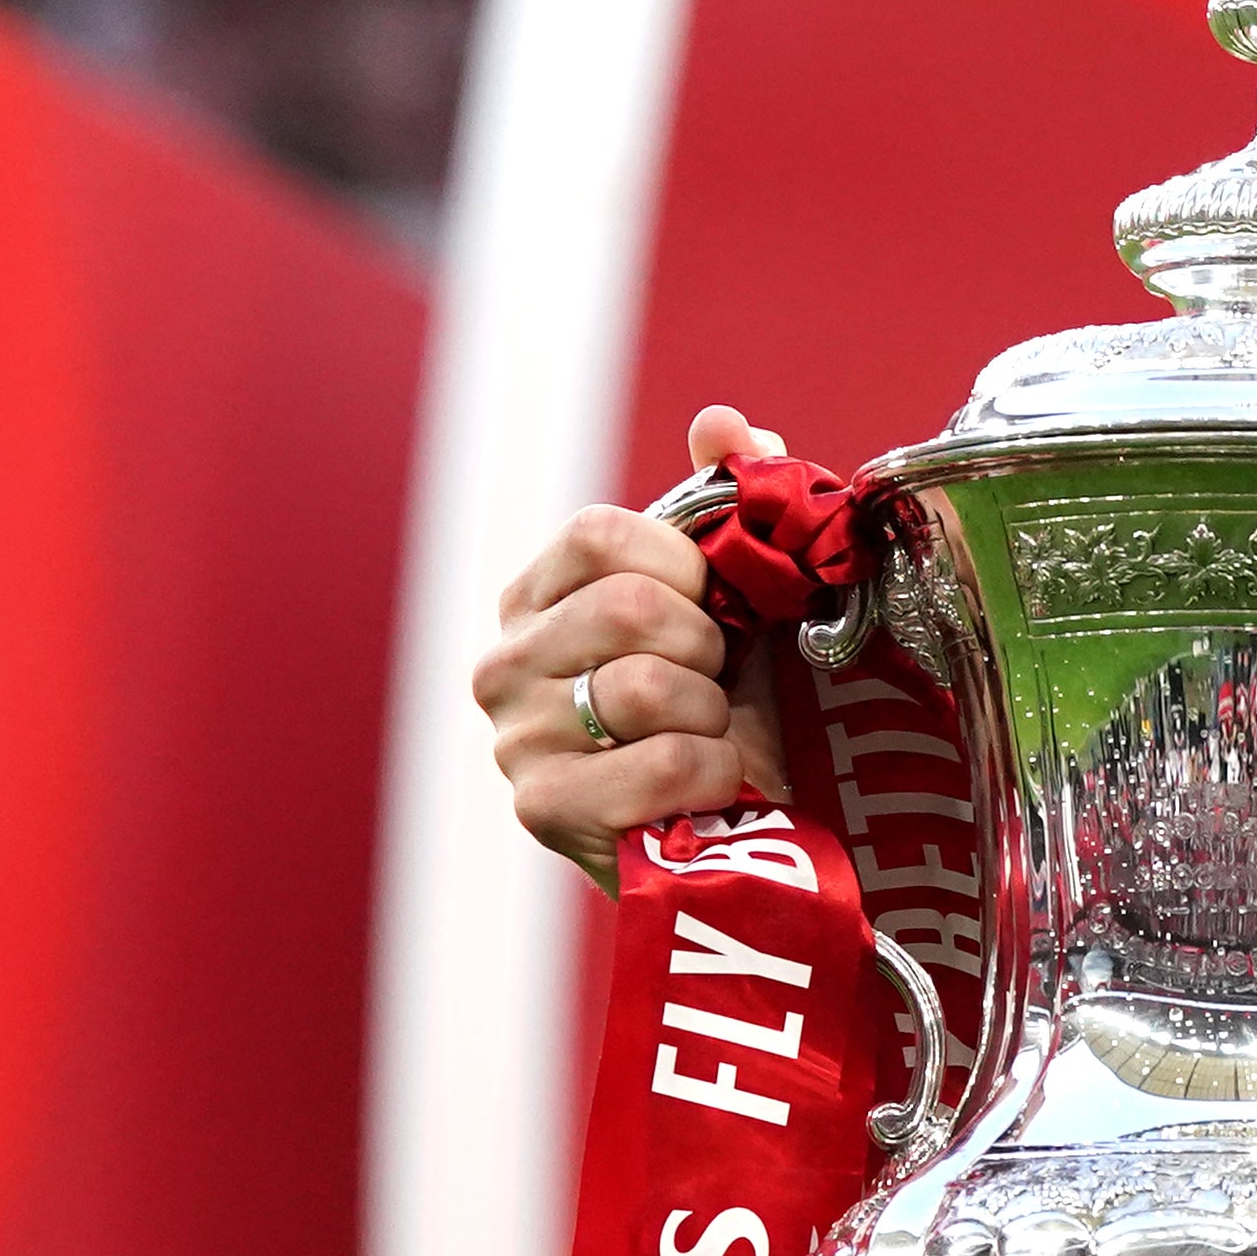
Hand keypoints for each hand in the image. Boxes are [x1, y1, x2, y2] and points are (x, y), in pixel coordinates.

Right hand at [475, 404, 797, 891]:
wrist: (752, 831)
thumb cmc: (735, 704)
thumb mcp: (738, 600)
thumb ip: (728, 504)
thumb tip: (723, 424)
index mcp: (539, 598)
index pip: (597, 533)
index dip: (684, 562)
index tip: (715, 605)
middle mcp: (504, 663)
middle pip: (629, 606)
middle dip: (709, 646)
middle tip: (717, 682)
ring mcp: (516, 741)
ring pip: (647, 685)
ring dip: (714, 714)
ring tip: (710, 736)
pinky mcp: (548, 812)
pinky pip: (664, 764)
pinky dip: (715, 773)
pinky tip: (711, 786)